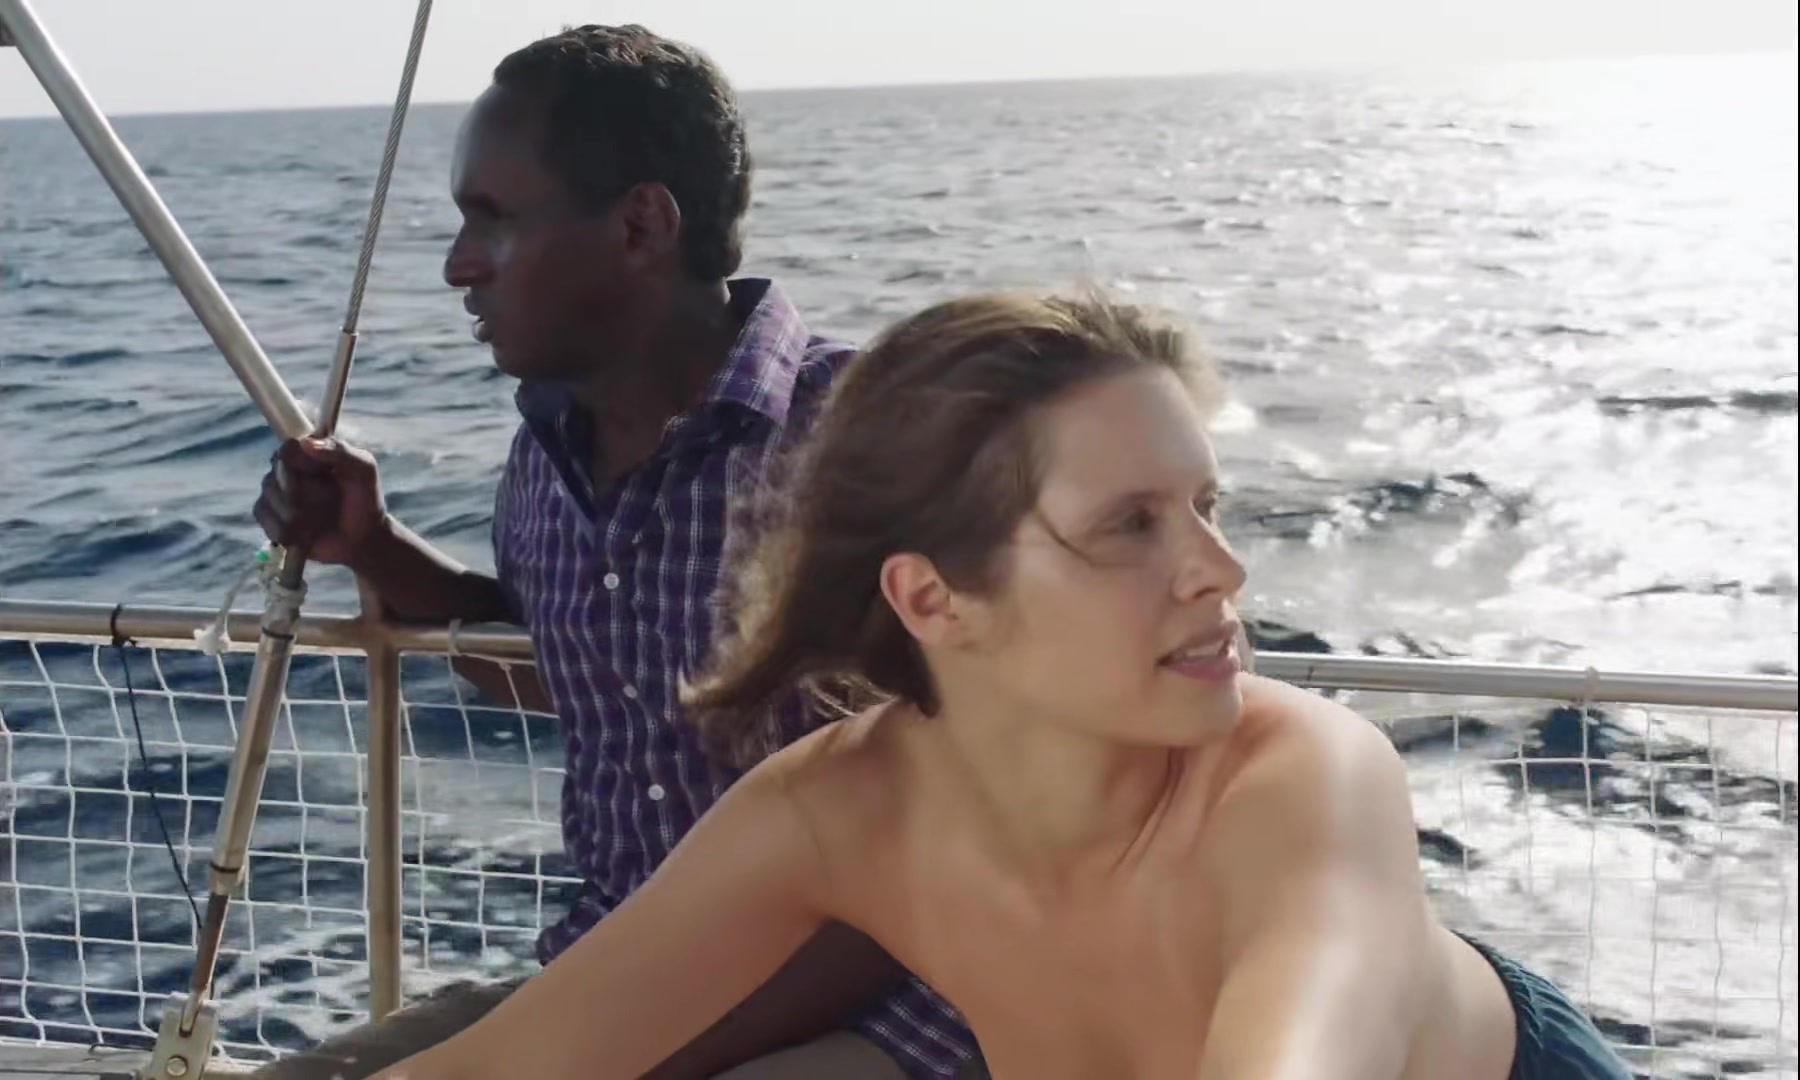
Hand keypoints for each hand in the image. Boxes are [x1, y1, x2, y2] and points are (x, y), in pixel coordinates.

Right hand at [253, 436, 387, 566]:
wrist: (362, 538)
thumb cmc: (365, 499)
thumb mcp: (364, 470)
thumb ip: (341, 451)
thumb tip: (306, 443)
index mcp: (307, 452)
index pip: (287, 449)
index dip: (303, 465)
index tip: (324, 474)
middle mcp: (285, 469)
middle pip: (276, 477)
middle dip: (308, 495)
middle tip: (331, 501)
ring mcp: (273, 493)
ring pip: (271, 501)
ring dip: (302, 516)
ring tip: (323, 518)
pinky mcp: (269, 518)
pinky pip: (268, 522)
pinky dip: (291, 532)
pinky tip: (309, 534)